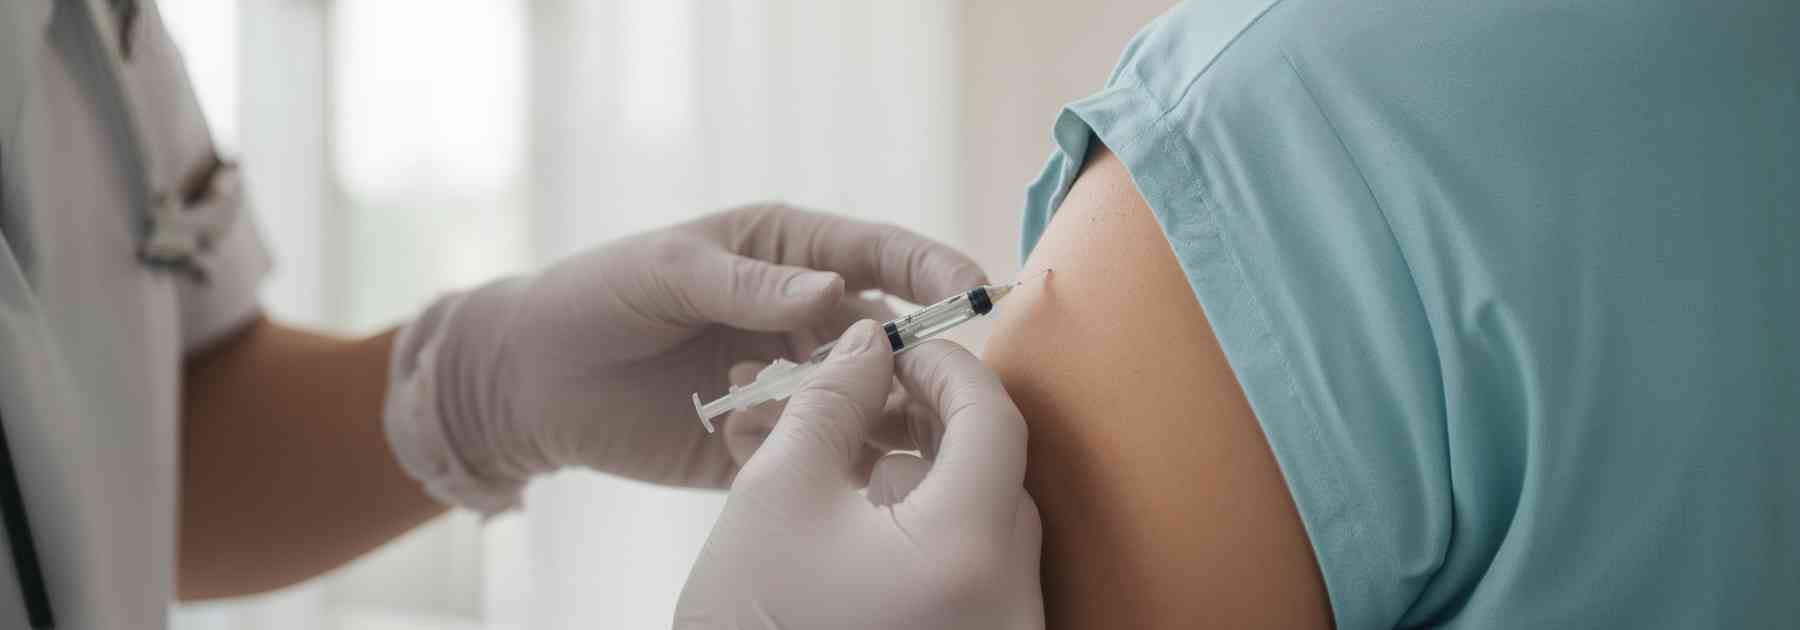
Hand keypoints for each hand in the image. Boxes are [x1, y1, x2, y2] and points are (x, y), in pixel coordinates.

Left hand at [382, 204, 986, 512]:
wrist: (532, 381)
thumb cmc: (595, 297)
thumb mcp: (666, 272)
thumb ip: (749, 282)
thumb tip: (835, 290)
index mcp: (789, 254)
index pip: (881, 255)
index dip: (932, 268)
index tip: (974, 291)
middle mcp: (804, 317)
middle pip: (887, 336)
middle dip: (901, 359)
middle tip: (899, 384)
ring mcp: (791, 383)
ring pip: (862, 402)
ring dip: (850, 414)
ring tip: (787, 414)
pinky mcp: (769, 443)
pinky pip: (816, 453)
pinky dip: (798, 453)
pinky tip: (733, 442)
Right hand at [674, 321, 1043, 629]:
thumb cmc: (749, 627)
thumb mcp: (775, 494)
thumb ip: (830, 400)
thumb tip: (867, 342)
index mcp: (968, 552)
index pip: (994, 418)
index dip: (945, 367)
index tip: (896, 347)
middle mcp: (1010, 602)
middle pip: (993, 471)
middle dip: (927, 423)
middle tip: (863, 398)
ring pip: (980, 524)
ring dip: (921, 478)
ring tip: (841, 465)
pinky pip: (971, 574)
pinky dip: (926, 535)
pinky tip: (858, 526)